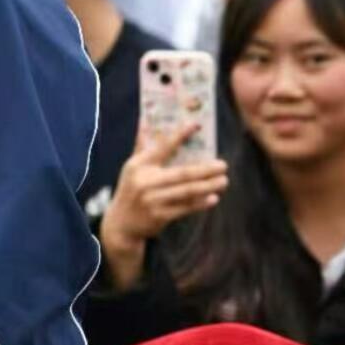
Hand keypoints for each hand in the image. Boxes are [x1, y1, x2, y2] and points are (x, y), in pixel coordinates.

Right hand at [100, 122, 228, 288]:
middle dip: (205, 169)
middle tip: (223, 165)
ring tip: (224, 181)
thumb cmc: (131, 189)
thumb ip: (141, 146)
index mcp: (139, 165)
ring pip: (187, 191)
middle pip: (182, 173)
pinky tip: (213, 198)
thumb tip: (145, 121)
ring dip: (208, 186)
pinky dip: (200, 203)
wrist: (121, 223)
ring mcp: (152, 199)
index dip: (180, 135)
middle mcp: (145, 181)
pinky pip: (185, 208)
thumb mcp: (132, 167)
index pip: (163, 146)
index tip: (195, 125)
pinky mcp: (159, 216)